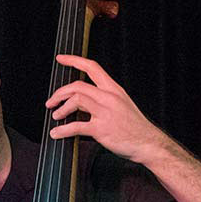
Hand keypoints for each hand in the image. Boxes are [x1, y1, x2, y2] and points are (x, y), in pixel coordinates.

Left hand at [46, 54, 169, 163]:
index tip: (61, 58)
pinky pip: (76, 126)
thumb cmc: (134, 127)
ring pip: (76, 100)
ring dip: (61, 108)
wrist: (148, 143)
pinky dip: (62, 130)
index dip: (74, 61)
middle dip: (59, 93)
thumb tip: (80, 103)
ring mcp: (105, 112)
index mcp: (114, 89)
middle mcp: (109, 97)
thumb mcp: (121, 105)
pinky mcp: (102, 129)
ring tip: (56, 116)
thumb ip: (103, 100)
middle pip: (78, 85)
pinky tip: (57, 133)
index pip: (92, 67)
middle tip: (51, 102)